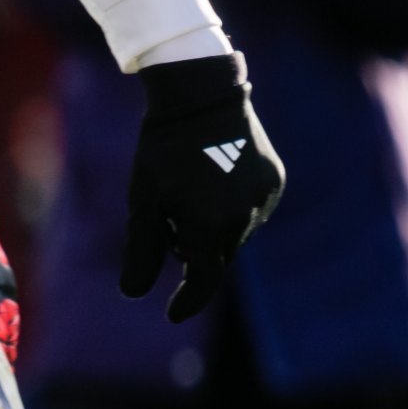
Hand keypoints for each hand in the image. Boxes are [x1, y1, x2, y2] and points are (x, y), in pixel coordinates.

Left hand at [118, 53, 284, 322]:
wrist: (200, 94)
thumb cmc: (162, 149)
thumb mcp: (143, 200)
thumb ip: (141, 249)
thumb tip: (132, 294)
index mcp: (209, 226)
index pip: (203, 281)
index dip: (187, 301)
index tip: (172, 314)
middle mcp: (244, 218)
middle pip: (217, 255)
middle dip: (194, 249)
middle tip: (168, 218)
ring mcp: (264, 199)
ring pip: (237, 233)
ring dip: (215, 227)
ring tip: (192, 191)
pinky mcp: (274, 180)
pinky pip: (253, 209)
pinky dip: (233, 207)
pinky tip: (216, 179)